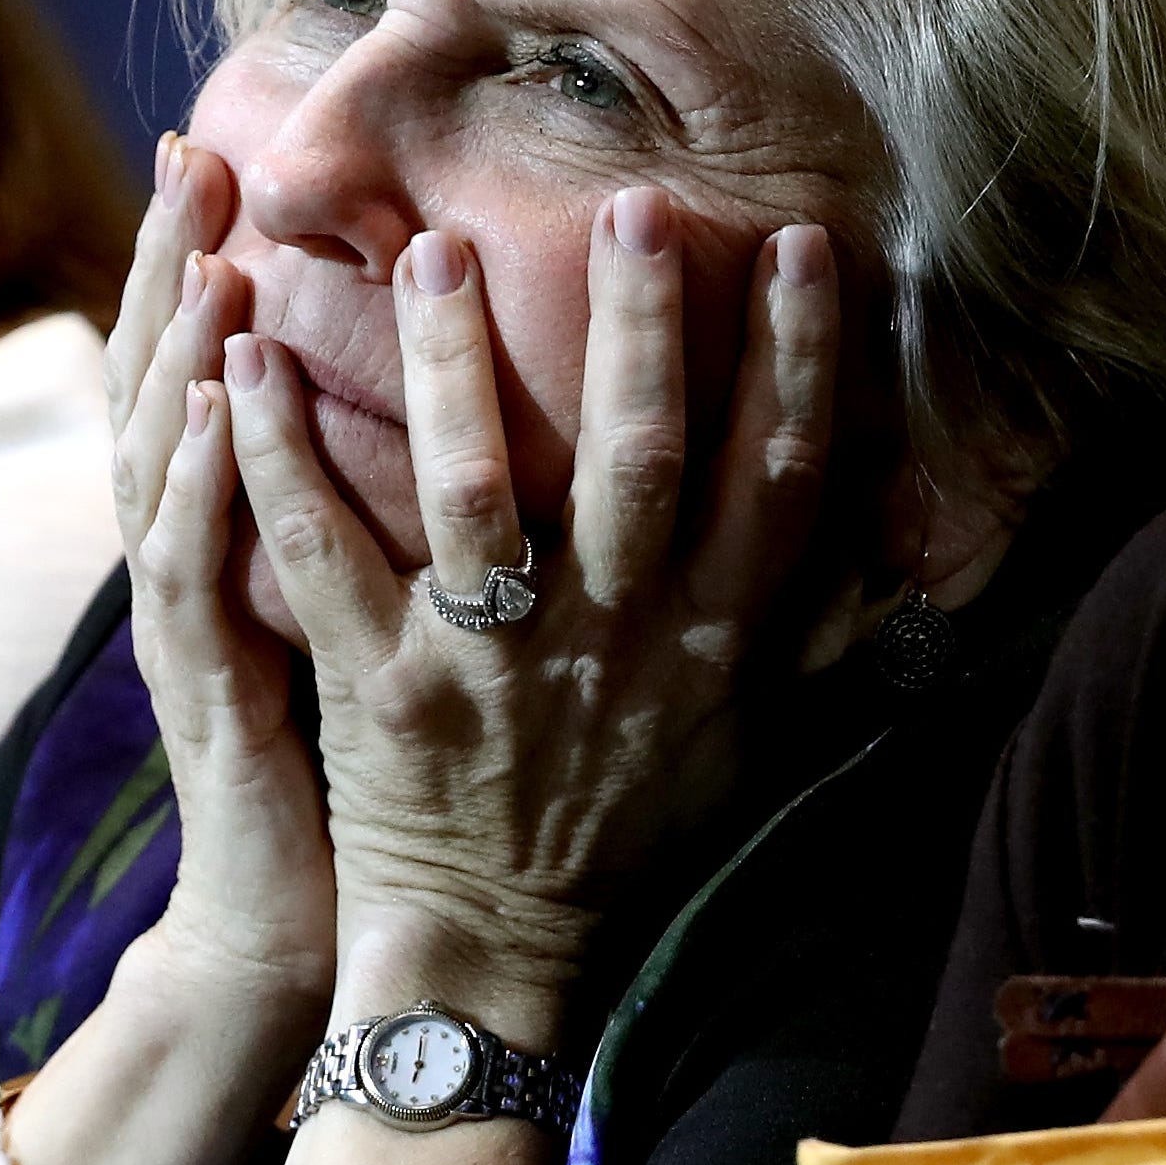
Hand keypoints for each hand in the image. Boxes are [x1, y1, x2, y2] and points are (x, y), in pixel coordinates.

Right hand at [113, 134, 337, 1028]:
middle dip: (168, 263)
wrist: (307, 914)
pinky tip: (218, 413)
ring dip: (180, 357)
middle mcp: (195, 551)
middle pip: (162, 381)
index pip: (212, 360)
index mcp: (238, 522)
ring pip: (164, 462)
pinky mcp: (209, 688)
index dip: (204, 252)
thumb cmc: (371, 753)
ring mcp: (186, 618)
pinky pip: (195, 572)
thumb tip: (479, 385)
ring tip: (203, 260)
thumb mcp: (379, 599)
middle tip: (191, 154)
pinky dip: (199, 484)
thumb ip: (396, 494)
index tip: (225, 140)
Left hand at [223, 191, 837, 1009]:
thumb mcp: (743, 735)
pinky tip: (249, 367)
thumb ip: (811, 630)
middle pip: (638, 460)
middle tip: (632, 208)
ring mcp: (489, 662)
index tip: (807, 246)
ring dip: (450, 365)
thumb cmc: (624, 832)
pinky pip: (323, 553)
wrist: (496, 956)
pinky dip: (281, 457)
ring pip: (475, 490)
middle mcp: (610, 640)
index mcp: (707, 642)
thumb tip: (915, 540)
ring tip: (432, 252)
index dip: (800, 360)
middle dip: (640, 330)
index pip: (777, 479)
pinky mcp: (377, 684)